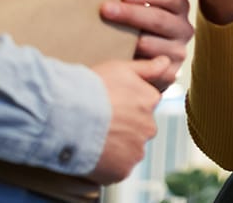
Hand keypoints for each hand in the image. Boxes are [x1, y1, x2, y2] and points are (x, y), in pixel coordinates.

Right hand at [88, 56, 165, 183]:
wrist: (66, 116)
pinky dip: (106, 165)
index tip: (108, 104)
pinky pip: (116, 169)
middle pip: (139, 129)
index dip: (125, 105)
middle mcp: (149, 127)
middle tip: (99, 122)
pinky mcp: (122, 170)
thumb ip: (148, 67)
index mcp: (150, 101)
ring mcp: (136, 151)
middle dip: (124, 127)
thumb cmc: (92, 88)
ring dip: (116, 147)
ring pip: (129, 150)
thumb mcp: (121, 68)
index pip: (144, 105)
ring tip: (92, 138)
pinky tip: (92, 154)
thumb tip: (166, 62)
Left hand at [100, 0, 192, 90]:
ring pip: (153, 44)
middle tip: (106, 9)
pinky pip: (151, 69)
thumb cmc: (140, 30)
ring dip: (129, 41)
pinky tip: (117, 60)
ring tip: (107, 38)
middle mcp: (184, 29)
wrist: (148, 64)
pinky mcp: (171, 73)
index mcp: (179, 9)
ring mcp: (179, 52)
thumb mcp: (144, 10)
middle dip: (131, 14)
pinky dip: (133, 64)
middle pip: (159, 19)